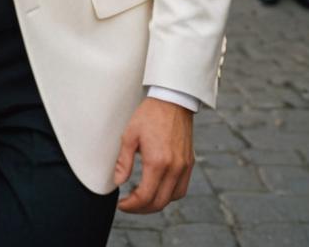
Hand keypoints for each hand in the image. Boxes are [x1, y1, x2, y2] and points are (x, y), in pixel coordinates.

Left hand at [114, 98, 193, 213]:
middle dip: (141, 208)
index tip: (122, 204)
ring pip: (172, 198)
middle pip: (159, 203)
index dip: (131, 206)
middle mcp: (174, 168)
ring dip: (156, 203)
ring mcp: (184, 166)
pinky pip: (181, 188)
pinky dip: (170, 194)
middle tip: (129, 204)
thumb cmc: (149, 115)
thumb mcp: (130, 135)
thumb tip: (118, 182)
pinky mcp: (189, 162)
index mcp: (157, 162)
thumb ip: (123, 162)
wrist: (172, 100)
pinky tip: (158, 188)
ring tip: (142, 198)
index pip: (145, 197)